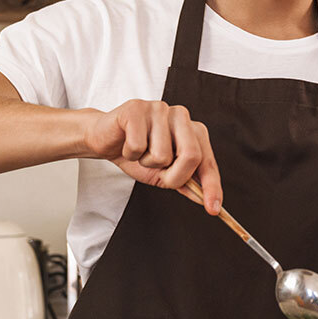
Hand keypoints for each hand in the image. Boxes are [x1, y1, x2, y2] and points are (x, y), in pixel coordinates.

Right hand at [83, 99, 221, 213]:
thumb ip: (186, 183)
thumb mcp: (164, 174)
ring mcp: (159, 109)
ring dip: (146, 162)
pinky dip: (130, 154)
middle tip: (158, 173)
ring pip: (161, 154)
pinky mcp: (136, 109)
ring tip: (139, 152)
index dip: (212, 186)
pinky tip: (126, 145)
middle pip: (191, 155)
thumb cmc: (138, 155)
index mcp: (193, 130)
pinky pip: (138, 146)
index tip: (213, 209)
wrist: (104, 140)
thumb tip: (207, 201)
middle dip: (174, 175)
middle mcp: (181, 115)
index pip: (207, 160)